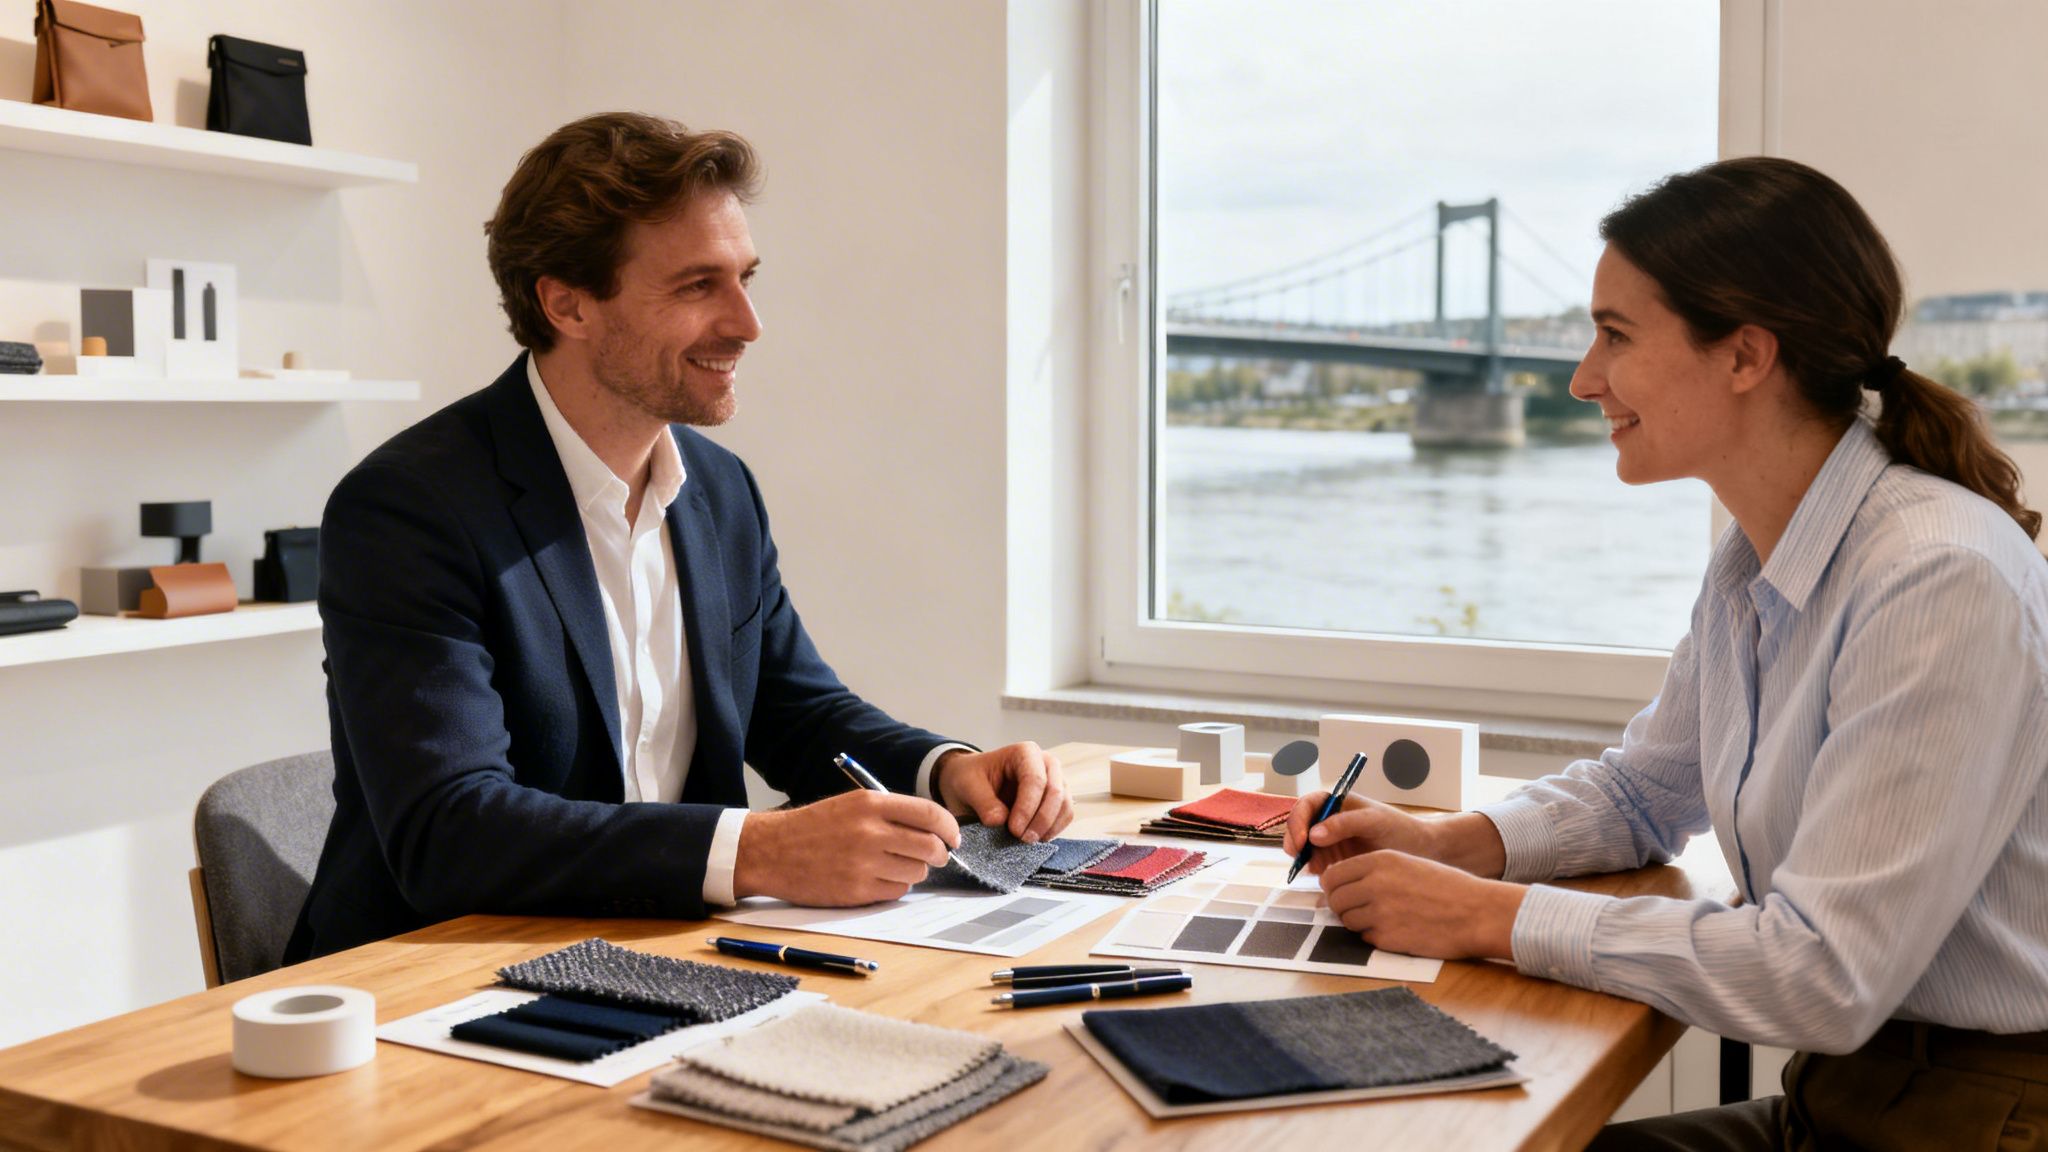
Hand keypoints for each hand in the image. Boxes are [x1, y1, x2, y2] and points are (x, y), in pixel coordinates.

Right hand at [732, 789, 958, 905]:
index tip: (953, 837)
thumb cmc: (813, 827)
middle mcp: (870, 832)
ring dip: (915, 871)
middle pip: (930, 846)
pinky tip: (880, 878)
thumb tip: (933, 829)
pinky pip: (896, 892)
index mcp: (871, 804)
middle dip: (940, 854)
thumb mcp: (851, 805)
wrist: (771, 851)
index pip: (930, 814)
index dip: (949, 828)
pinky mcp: (856, 890)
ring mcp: (863, 863)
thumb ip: (890, 813)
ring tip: (898, 866)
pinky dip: (896, 887)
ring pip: (916, 872)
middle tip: (936, 856)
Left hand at [936, 742, 1072, 842]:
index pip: (1035, 780)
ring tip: (1028, 841)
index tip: (1014, 829)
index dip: (1027, 807)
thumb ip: (983, 803)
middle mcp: (1045, 763)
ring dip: (1049, 827)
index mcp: (1025, 752)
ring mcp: (1055, 780)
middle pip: (1055, 792)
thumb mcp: (968, 786)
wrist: (973, 782)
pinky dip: (1054, 830)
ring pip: (1065, 805)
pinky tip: (1036, 838)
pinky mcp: (1057, 799)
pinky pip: (1066, 816)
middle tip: (1022, 839)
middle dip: (1041, 819)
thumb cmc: (972, 777)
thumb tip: (1000, 820)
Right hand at [1281, 793, 1507, 878]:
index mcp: (1338, 802)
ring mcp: (1332, 840)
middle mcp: (1330, 819)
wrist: (1422, 852)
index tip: (1303, 840)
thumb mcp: (1375, 821)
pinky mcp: (1336, 859)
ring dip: (1303, 856)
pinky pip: (1316, 862)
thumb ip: (1344, 824)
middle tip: (1299, 858)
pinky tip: (1323, 876)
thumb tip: (1313, 834)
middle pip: (1300, 825)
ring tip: (1315, 870)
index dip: (1298, 819)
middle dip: (1295, 839)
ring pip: (1305, 846)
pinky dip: (1313, 868)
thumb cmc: (1401, 829)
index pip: (1308, 804)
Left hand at [1320, 850, 1526, 959]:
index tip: (1339, 893)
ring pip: (1347, 921)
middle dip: (1341, 907)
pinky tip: (1398, 930)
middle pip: (1335, 899)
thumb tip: (1336, 884)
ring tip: (1384, 918)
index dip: (1332, 887)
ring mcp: (1380, 912)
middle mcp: (1375, 884)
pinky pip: (1366, 938)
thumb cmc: (1446, 887)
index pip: (1332, 875)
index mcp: (1379, 861)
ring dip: (1358, 923)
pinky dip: (1376, 937)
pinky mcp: (1388, 938)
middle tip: (1358, 910)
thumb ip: (1372, 871)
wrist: (1477, 912)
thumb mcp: (1407, 863)